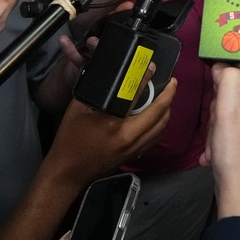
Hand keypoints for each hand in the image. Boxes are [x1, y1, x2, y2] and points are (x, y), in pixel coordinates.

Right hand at [43, 76, 174, 184]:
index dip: (147, 79)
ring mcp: (134, 149)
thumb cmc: (70, 139)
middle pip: (159, 115)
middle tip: (172, 83)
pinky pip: (155, 138)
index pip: (137, 96)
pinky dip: (160, 125)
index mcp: (117, 125)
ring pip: (161, 128)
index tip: (153, 66)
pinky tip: (158, 116)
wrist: (68, 172)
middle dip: (168, 96)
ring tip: (167, 97)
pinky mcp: (133, 155)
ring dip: (166, 111)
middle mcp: (131, 138)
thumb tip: (112, 74)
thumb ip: (96, 91)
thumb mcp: (78, 109)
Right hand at [200, 64, 239, 219]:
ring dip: (221, 126)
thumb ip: (228, 80)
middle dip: (224, 108)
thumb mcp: (227, 111)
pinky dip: (226, 140)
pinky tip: (217, 153)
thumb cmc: (238, 159)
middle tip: (218, 123)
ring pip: (239, 114)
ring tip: (217, 142)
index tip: (219, 92)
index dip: (232, 80)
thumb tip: (225, 67)